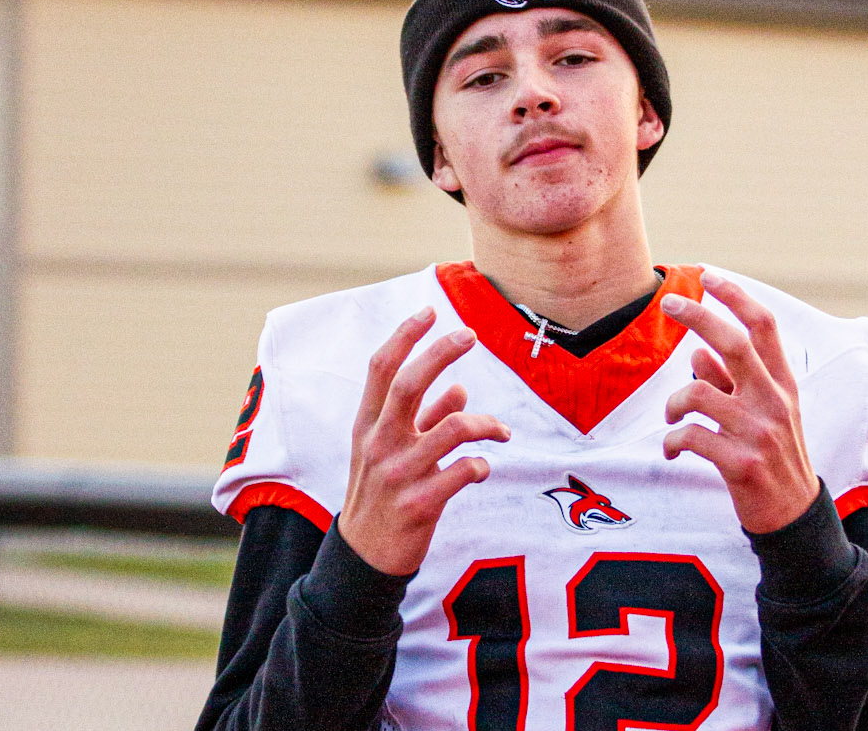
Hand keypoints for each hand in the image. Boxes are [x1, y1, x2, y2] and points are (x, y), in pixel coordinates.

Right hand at [339, 307, 510, 574]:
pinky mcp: (420, 504)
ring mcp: (399, 474)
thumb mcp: (389, 452)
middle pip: (409, 385)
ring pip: (452, 428)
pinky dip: (481, 466)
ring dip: (486, 424)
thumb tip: (460, 388)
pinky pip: (465, 472)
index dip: (403, 336)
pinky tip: (482, 470)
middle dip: (441, 353)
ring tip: (503, 432)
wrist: (364, 557)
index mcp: (367, 425)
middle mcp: (379, 444)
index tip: (429, 311)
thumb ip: (424, 418)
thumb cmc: (381, 494)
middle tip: (470, 333)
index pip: (380, 369)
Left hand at [660, 271, 818, 533]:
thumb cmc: (772, 459)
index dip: (737, 297)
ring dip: (673, 403)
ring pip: (698, 392)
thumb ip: (733, 384)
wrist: (793, 518)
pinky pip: (690, 436)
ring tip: (673, 419)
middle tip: (669, 302)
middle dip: (699, 316)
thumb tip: (698, 354)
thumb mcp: (763, 416)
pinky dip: (672, 441)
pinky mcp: (740, 463)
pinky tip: (673, 451)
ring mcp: (759, 433)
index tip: (709, 276)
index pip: (764, 328)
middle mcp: (774, 402)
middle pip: (734, 343)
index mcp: (782, 385)